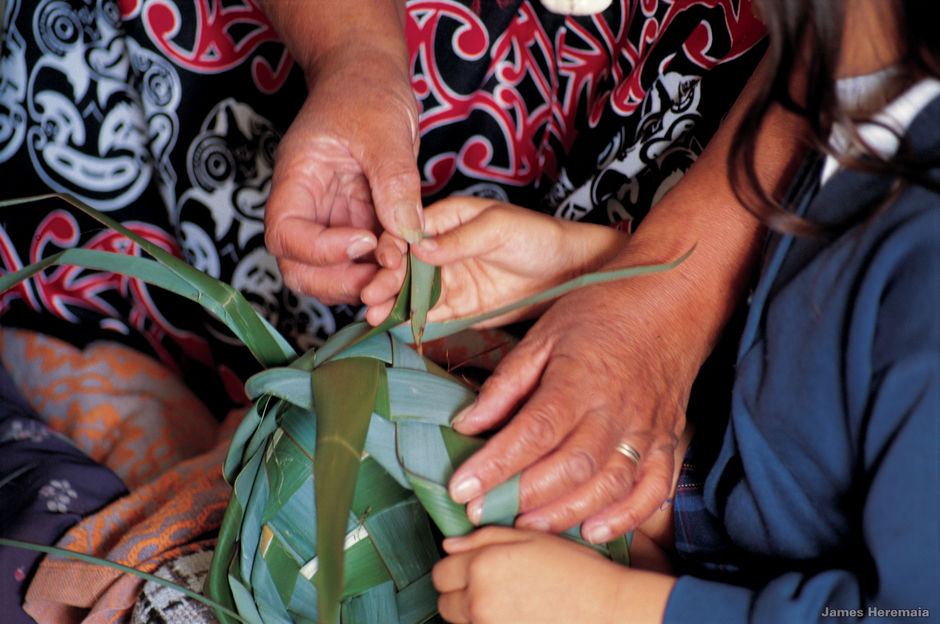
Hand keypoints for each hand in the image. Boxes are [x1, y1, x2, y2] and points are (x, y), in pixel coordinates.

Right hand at [263, 47, 421, 304]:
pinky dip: (384, 270)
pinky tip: (411, 262)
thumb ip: (395, 181)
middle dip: (341, 282)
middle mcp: (309, 208)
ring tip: (404, 271)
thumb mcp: (384, 129)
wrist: (370, 78)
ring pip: (332, 274)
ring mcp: (333, 220)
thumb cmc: (366, 91)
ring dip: (366, 282)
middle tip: (386, 276)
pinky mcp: (359, 225)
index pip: (284, 235)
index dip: (321, 250)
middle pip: (300, 269)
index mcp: (297, 180)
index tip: (366, 238)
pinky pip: (364, 261)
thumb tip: (408, 233)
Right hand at [360, 196, 627, 325]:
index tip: (385, 261)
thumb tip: (419, 248)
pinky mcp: (459, 308)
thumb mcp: (498, 228)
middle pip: (404, 265)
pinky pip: (430, 315)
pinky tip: (393, 326)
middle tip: (371, 294)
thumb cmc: (537, 236)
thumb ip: (459, 240)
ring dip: (391, 302)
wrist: (569, 273)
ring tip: (373, 314)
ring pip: (411, 292)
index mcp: (446, 220)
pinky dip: (411, 321)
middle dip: (385, 278)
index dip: (392, 246)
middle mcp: (441, 251)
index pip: (409, 232)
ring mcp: (449, 280)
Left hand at [432, 527, 673, 623]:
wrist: (607, 611)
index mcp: (483, 566)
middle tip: (490, 585)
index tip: (471, 567)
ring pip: (460, 622)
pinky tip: (513, 617)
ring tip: (506, 602)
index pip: (441, 572)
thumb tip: (450, 544)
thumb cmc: (576, 571)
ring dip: (472, 613)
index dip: (455, 567)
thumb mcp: (532, 538)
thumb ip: (485, 537)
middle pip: (444, 602)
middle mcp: (479, 602)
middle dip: (460, 593)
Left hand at [445, 266, 706, 542]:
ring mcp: (646, 429)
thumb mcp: (544, 334)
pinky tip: (592, 531)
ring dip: (566, 513)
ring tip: (527, 525)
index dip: (495, 465)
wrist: (672, 298)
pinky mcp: (667, 440)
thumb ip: (506, 382)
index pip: (533, 432)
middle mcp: (615, 410)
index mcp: (580, 379)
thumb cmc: (603, 311)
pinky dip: (625, 516)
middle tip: (483, 513)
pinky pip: (652, 489)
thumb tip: (466, 423)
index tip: (462, 488)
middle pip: (569, 467)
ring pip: (608, 485)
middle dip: (523, 496)